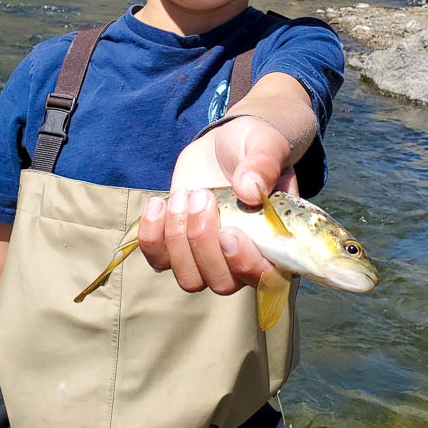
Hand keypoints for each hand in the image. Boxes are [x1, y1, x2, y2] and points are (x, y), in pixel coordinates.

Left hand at [139, 114, 299, 294]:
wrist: (223, 144)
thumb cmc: (254, 147)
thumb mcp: (265, 145)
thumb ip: (263, 165)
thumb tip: (249, 190)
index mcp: (274, 241)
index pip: (266, 277)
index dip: (245, 264)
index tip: (228, 232)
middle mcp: (242, 258)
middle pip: (221, 283)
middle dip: (203, 242)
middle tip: (202, 196)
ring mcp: (207, 256)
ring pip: (189, 278)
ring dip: (178, 237)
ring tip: (183, 196)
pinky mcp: (178, 247)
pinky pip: (159, 260)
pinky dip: (152, 235)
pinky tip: (159, 203)